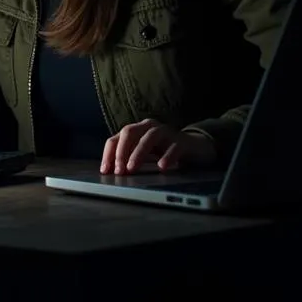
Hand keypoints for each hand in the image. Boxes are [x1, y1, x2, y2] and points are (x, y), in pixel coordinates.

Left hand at [101, 118, 215, 174]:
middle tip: (119, 170)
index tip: (105, 171)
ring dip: (138, 153)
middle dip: (121, 151)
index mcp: (137, 130)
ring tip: (132, 168)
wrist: (196, 147)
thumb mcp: (145, 154)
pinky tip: (162, 167)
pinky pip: (173, 147)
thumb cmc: (165, 150)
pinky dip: (167, 156)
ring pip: (149, 137)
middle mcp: (149, 127)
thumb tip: (114, 174)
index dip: (109, 154)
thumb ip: (130, 158)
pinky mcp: (182, 140)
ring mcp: (166, 132)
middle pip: (129, 132)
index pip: (116, 138)